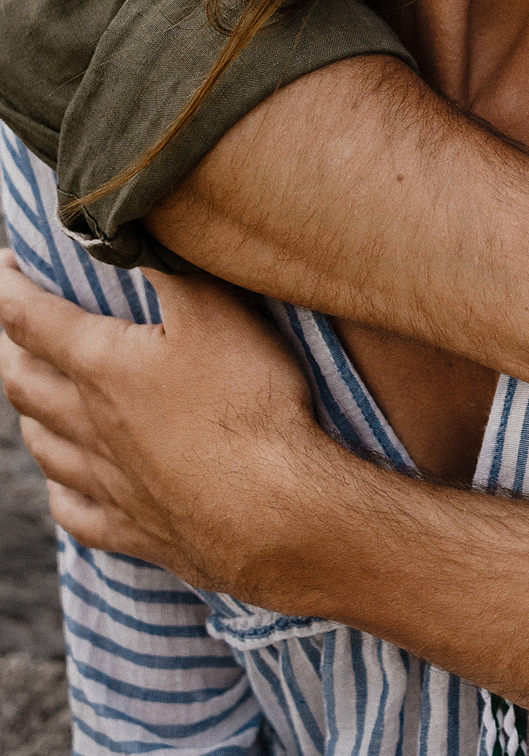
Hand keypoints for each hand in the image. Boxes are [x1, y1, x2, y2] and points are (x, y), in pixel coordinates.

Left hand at [0, 251, 338, 599]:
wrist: (274, 512)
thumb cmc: (247, 402)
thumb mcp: (216, 309)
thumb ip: (167, 266)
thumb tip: (127, 227)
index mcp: (100, 366)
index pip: (29, 317)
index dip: (8, 286)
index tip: (3, 262)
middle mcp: (88, 425)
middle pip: (23, 383)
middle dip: (10, 348)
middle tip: (12, 327)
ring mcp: (107, 483)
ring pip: (43, 446)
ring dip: (28, 415)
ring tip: (32, 397)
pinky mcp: (132, 529)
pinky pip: (74, 512)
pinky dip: (60, 491)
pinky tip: (66, 485)